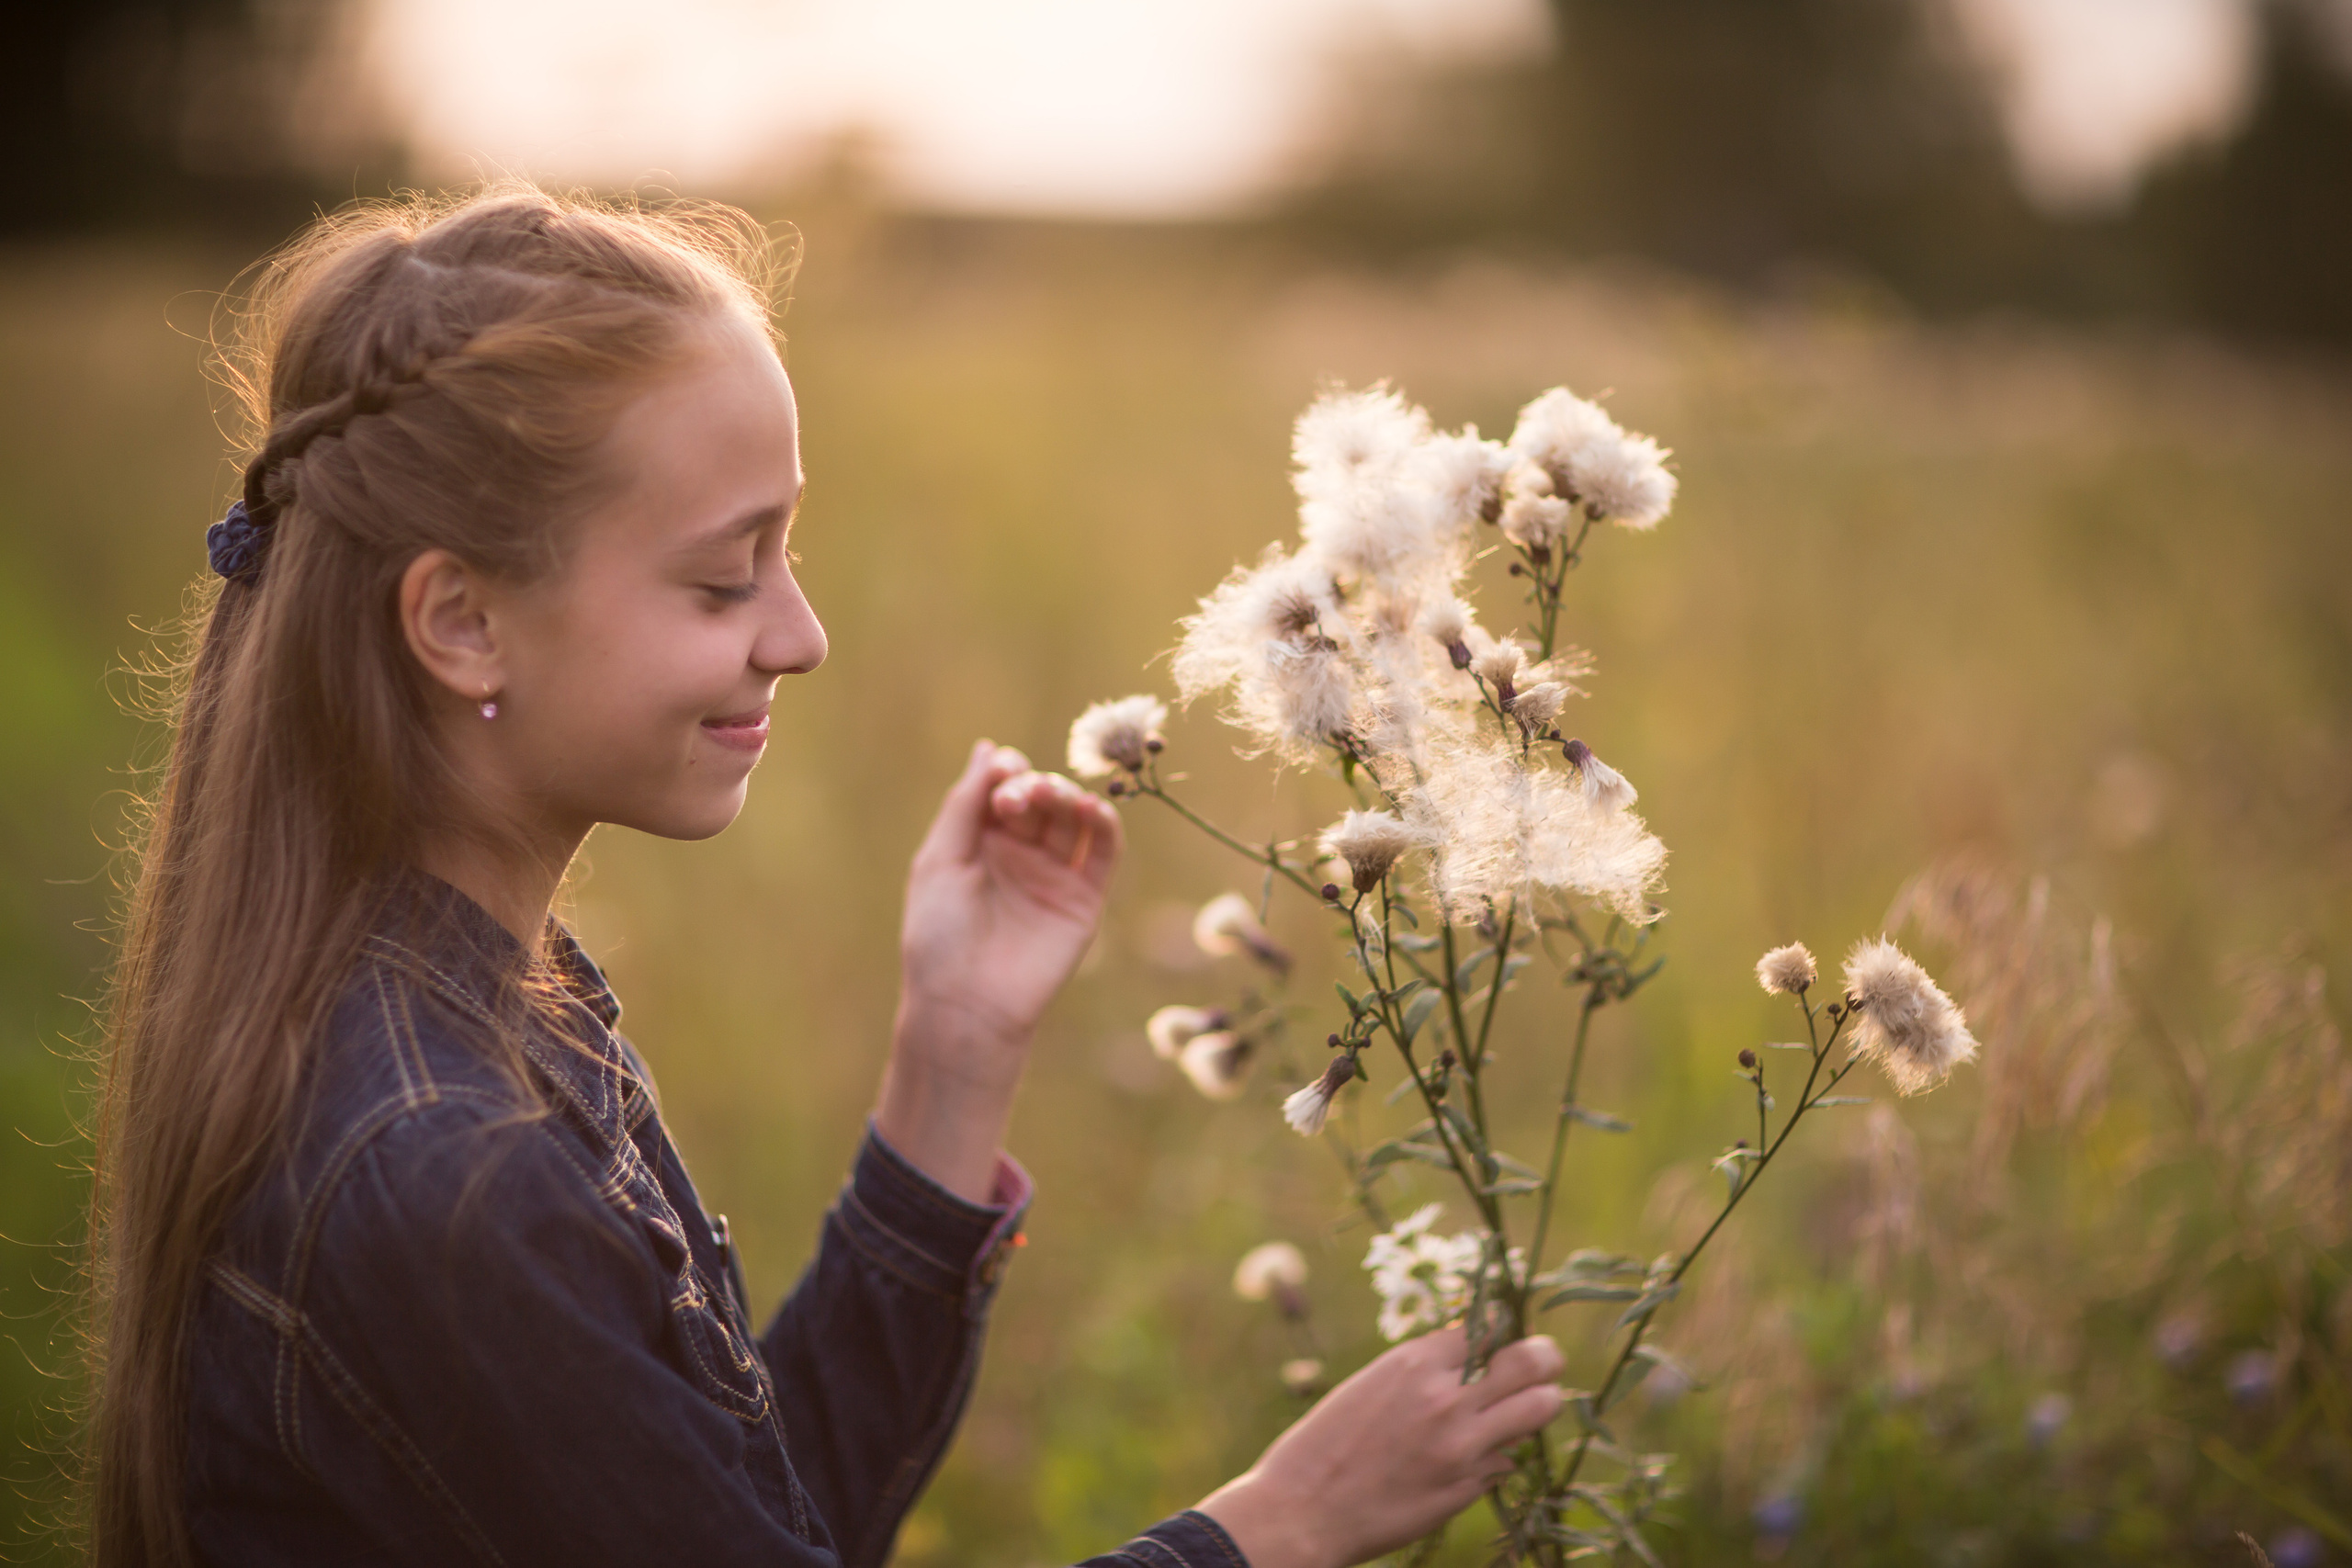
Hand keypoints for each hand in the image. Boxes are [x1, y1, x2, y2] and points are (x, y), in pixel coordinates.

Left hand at [877, 740, 1121, 1199]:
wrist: (965, 1004)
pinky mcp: (1084, 899)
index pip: (1005, 788)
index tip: (1002, 774)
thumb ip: (965, 804)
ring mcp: (1054, 875)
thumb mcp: (940, 860)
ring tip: (1051, 796)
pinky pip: (1105, 851)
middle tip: (1016, 799)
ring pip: (1073, 818)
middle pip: (1040, 798)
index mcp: (980, 843)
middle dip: (1031, 787)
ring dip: (1066, 796)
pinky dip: (1105, 823)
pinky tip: (1090, 809)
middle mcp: (1020, 854)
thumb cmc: (938, 936)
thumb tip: (989, 748)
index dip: (1007, 773)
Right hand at [1198, 1328, 1565, 1567]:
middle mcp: (1446, 1398)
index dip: (1500, 1328)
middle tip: (1545, 1363)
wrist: (1303, 1512)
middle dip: (1544, 1358)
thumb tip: (1470, 1363)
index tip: (1503, 1335)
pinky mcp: (1468, 1487)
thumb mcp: (1370, 1385)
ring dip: (1539, 1404)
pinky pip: (1508, 1460)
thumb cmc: (1324, 1444)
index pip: (1487, 1325)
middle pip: (1531, 1360)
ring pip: (1539, 1408)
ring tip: (1530, 1407)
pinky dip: (1500, 1455)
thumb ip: (1423, 1371)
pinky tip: (1476, 1458)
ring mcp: (1463, 1446)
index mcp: (1413, 1362)